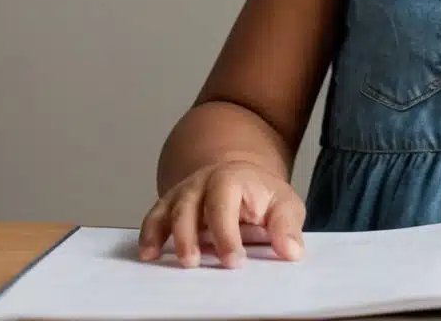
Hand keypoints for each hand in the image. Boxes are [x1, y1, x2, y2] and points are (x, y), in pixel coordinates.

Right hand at [138, 159, 305, 267]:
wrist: (239, 176)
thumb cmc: (262, 196)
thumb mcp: (284, 205)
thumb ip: (287, 226)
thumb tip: (291, 252)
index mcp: (232, 179)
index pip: (224, 203)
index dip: (226, 233)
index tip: (233, 261)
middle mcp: (202, 182)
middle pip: (188, 207)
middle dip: (189, 236)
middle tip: (194, 263)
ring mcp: (183, 193)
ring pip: (167, 211)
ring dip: (164, 237)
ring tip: (164, 261)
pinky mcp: (170, 206)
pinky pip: (154, 218)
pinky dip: (149, 235)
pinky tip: (148, 254)